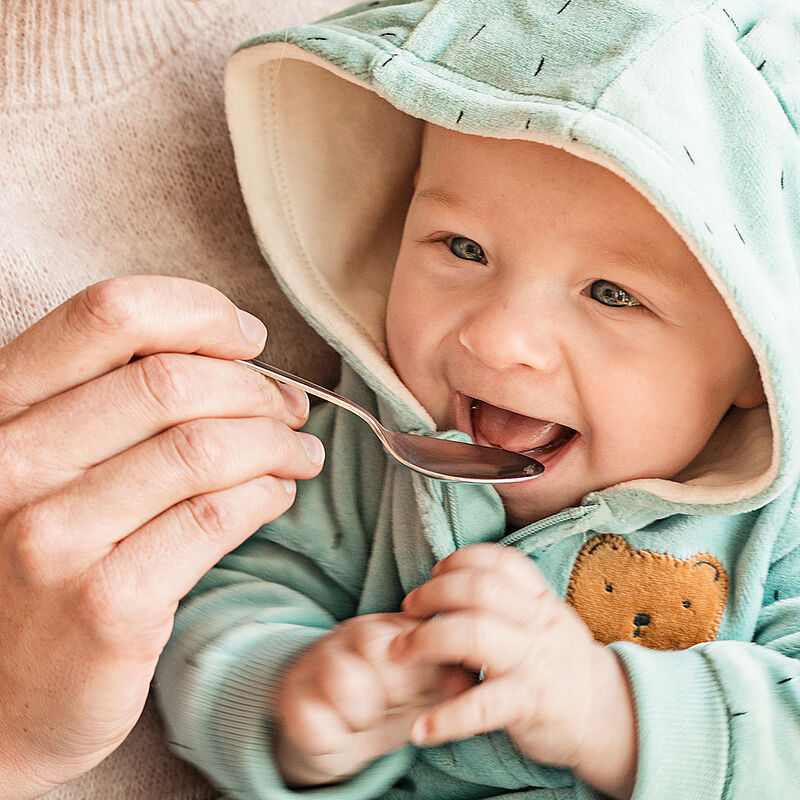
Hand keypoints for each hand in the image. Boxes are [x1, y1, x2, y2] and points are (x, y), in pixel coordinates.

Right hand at [0, 276, 324, 798]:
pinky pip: (216, 519)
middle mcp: (11, 462)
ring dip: (276, 442)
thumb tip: (238, 352)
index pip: (111, 314)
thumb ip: (119, 400)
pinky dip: (266, 496)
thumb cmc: (45, 560)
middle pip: (174, 382)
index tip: (248, 339)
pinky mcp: (105, 603)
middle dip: (258, 389)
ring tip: (298, 452)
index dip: (199, 313)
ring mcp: (52, 536)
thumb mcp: (56, 462)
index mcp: (1, 407)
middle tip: (290, 410)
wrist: (4, 696)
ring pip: (205, 449)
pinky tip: (278, 495)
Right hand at [275, 612, 473, 786]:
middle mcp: (351, 635)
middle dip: (393, 688)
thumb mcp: (423, 689)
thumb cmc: (385, 703)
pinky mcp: (289, 696)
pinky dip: (330, 736)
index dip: (425, 668)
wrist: (327, 724)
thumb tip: (471, 678)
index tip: (423, 690)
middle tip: (391, 704)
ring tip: (363, 720)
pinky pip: (312, 718)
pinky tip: (337, 732)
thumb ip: (448, 679)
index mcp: (390, 627)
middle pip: (376, 646)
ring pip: (343, 680)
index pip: (415, 629)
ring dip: (360, 713)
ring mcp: (317, 661)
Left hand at [393, 544, 636, 799]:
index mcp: (538, 599)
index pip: (499, 561)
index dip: (460, 560)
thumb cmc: (559, 661)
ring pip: (474, 634)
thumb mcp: (543, 619)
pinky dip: (447, 718)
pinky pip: (483, 707)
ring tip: (399, 653)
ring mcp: (534, 661)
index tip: (436, 573)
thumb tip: (448, 583)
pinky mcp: (531, 703)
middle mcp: (537, 622)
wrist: (609, 715)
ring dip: (426, 640)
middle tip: (409, 609)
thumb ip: (507, 600)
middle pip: (478, 589)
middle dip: (433, 594)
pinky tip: (421, 729)